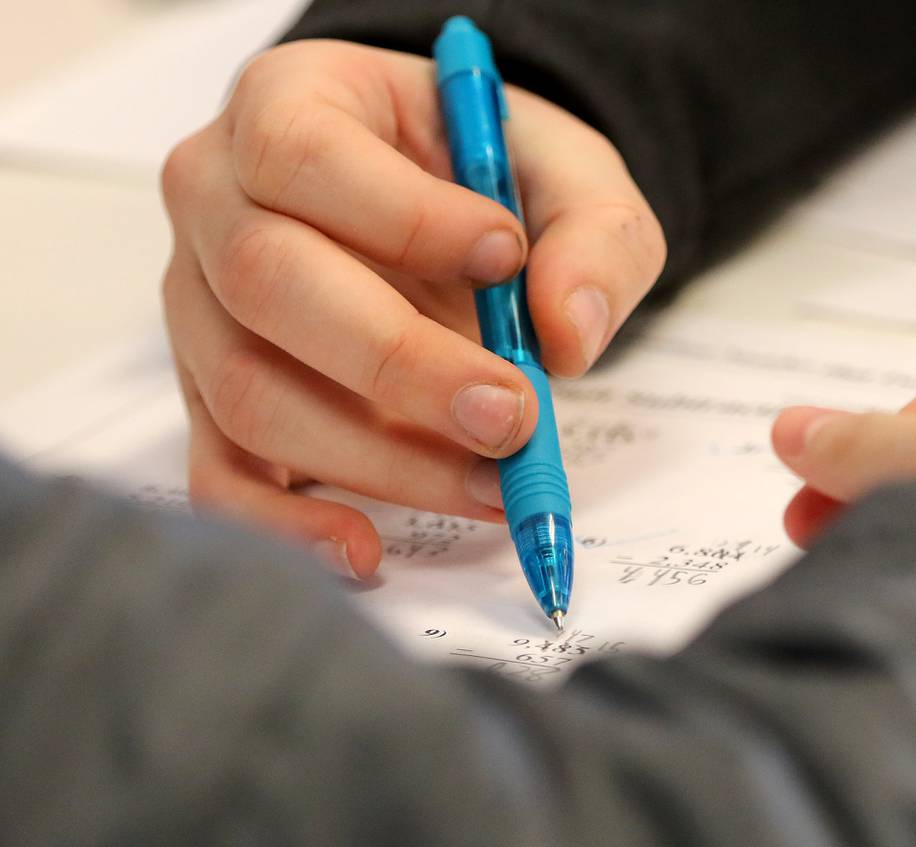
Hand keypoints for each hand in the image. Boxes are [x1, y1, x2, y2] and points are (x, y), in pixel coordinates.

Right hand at [161, 40, 664, 576]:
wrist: (455, 217)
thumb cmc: (493, 185)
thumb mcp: (569, 175)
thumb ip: (593, 235)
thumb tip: (567, 334)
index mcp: (289, 105)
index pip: (304, 156)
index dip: (404, 216)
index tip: (508, 256)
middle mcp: (215, 201)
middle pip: (267, 283)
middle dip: (400, 364)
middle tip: (512, 414)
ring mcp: (202, 308)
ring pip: (250, 392)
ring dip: (380, 457)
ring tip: (492, 484)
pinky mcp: (215, 400)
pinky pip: (223, 474)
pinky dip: (289, 527)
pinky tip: (369, 553)